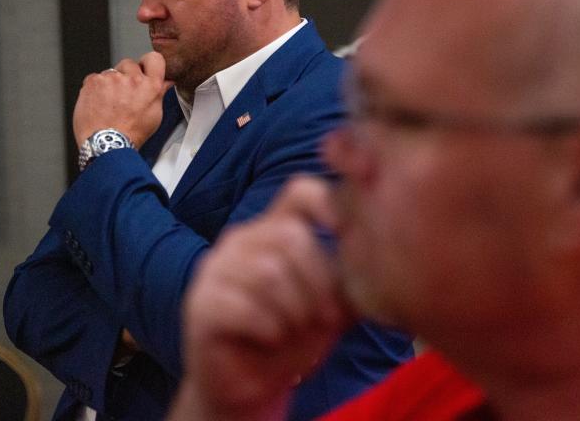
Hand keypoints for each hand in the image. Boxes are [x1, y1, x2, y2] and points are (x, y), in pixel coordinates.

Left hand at [73, 51, 169, 148]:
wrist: (106, 144)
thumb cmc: (130, 134)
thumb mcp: (154, 116)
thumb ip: (159, 94)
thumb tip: (165, 83)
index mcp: (150, 86)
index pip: (154, 58)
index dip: (148, 63)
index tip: (143, 69)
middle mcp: (131, 79)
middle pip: (129, 64)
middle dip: (126, 75)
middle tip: (123, 94)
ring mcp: (111, 78)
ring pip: (111, 72)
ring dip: (110, 83)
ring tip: (109, 104)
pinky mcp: (93, 81)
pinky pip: (95, 78)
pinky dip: (95, 88)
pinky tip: (99, 103)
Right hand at [171, 177, 355, 420]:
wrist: (250, 387)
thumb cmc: (292, 340)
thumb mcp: (331, 306)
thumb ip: (349, 277)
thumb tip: (378, 255)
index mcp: (273, 230)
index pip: (299, 192)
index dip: (326, 203)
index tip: (344, 232)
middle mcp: (241, 240)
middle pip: (290, 235)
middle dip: (318, 283)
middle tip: (325, 317)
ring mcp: (215, 269)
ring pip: (268, 271)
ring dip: (295, 310)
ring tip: (294, 329)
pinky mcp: (201, 304)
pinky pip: (244, 305)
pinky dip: (269, 327)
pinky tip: (270, 338)